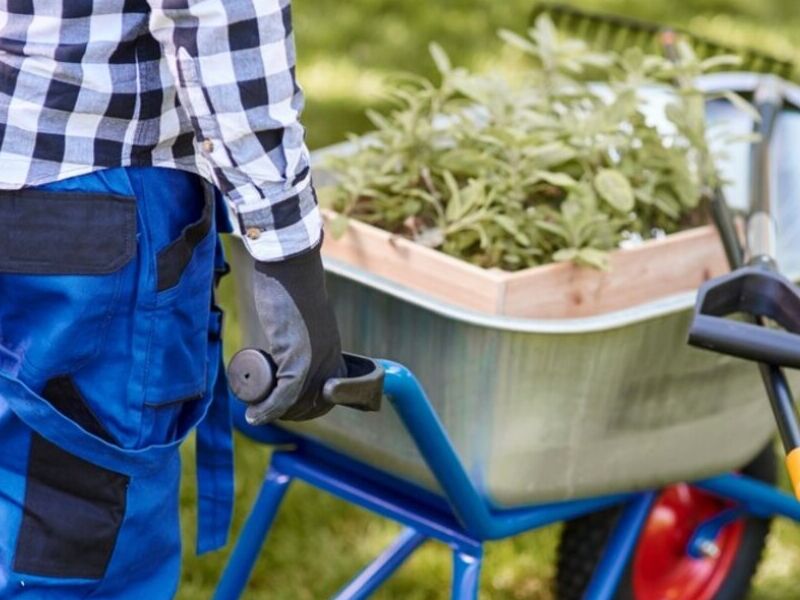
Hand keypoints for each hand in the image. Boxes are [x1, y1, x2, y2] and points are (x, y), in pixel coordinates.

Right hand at [246, 241, 345, 424]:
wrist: (289, 267)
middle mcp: (330, 360)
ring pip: (298, 404)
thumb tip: (289, 336)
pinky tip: (254, 413)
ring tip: (256, 409)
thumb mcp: (304, 317)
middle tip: (264, 409)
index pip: (329, 397)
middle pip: (313, 404)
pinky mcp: (299, 358)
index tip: (284, 407)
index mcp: (333, 353)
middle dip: (289, 414)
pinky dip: (268, 409)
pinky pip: (286, 396)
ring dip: (275, 414)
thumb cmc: (291, 286)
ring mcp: (316, 361)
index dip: (307, 408)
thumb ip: (303, 329)